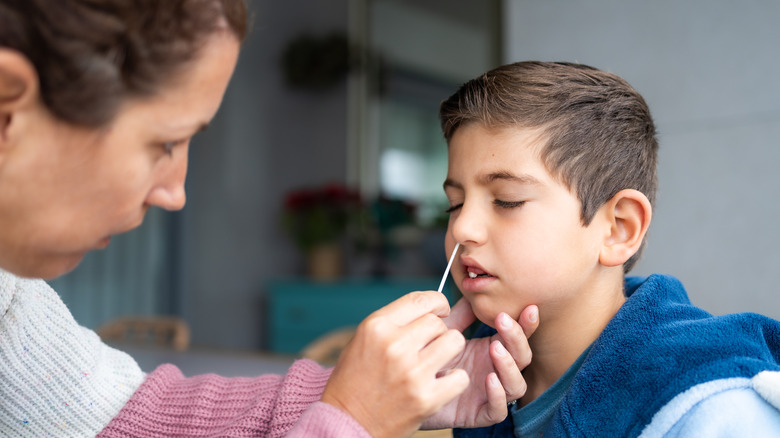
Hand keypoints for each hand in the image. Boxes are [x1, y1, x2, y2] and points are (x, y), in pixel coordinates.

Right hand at [321, 291, 469, 437]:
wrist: (346, 421)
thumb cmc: (356, 378)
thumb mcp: (367, 339)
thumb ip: (399, 320)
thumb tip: (441, 302)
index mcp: (377, 326)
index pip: (421, 299)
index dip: (438, 302)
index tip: (442, 310)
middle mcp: (393, 345)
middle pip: (438, 322)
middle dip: (439, 333)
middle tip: (430, 347)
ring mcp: (411, 372)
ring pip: (455, 342)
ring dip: (450, 352)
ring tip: (437, 362)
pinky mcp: (426, 398)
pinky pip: (460, 377)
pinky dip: (455, 380)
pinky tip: (441, 383)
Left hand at [421, 298, 538, 429]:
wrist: (406, 389)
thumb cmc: (428, 360)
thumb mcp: (444, 333)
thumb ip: (460, 315)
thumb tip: (474, 292)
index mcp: (492, 350)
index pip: (517, 336)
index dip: (526, 324)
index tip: (529, 308)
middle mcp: (496, 371)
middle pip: (522, 357)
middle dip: (517, 338)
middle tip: (502, 321)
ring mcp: (490, 393)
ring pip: (516, 385)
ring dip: (510, 366)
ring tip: (495, 348)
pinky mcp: (479, 414)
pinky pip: (498, 410)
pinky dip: (498, 396)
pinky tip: (489, 380)